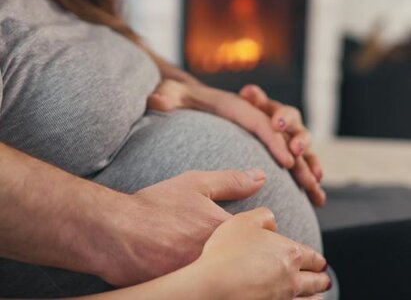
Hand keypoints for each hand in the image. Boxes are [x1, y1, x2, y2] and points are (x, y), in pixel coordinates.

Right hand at [92, 169, 265, 286]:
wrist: (115, 232)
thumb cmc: (154, 206)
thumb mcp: (195, 184)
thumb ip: (231, 181)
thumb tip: (261, 177)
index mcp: (228, 230)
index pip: (259, 236)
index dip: (252, 233)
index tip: (242, 232)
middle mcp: (220, 257)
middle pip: (245, 260)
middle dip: (239, 253)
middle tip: (215, 245)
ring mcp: (203, 278)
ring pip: (229, 276)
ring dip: (224, 269)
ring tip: (198, 255)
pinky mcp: (188, 292)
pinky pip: (209, 289)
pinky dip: (207, 282)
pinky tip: (188, 268)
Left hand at [148, 79, 324, 205]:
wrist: (189, 97)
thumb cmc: (182, 97)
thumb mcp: (171, 94)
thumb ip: (166, 97)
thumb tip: (156, 101)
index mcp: (238, 105)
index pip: (261, 120)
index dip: (276, 138)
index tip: (287, 159)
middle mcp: (257, 113)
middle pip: (289, 124)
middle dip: (299, 142)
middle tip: (300, 164)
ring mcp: (265, 127)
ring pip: (297, 142)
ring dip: (309, 161)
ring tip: (316, 185)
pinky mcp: (268, 142)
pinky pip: (295, 157)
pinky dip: (307, 172)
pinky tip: (316, 195)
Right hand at [196, 208, 330, 299]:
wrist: (214, 285)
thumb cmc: (227, 251)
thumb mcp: (244, 220)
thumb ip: (263, 215)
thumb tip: (273, 221)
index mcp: (289, 253)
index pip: (311, 256)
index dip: (316, 258)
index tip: (320, 261)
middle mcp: (292, 277)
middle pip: (315, 280)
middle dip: (321, 278)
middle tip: (325, 279)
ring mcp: (284, 298)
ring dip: (315, 297)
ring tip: (317, 297)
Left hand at [239, 84, 325, 206]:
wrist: (256, 131)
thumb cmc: (250, 117)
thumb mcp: (251, 106)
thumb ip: (253, 100)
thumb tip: (249, 90)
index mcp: (282, 115)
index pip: (286, 114)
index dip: (283, 119)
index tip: (275, 125)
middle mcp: (294, 132)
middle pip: (302, 135)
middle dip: (300, 143)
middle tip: (294, 150)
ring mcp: (298, 149)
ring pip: (309, 157)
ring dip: (312, 167)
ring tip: (313, 180)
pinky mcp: (299, 166)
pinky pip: (309, 177)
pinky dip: (314, 188)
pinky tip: (319, 200)